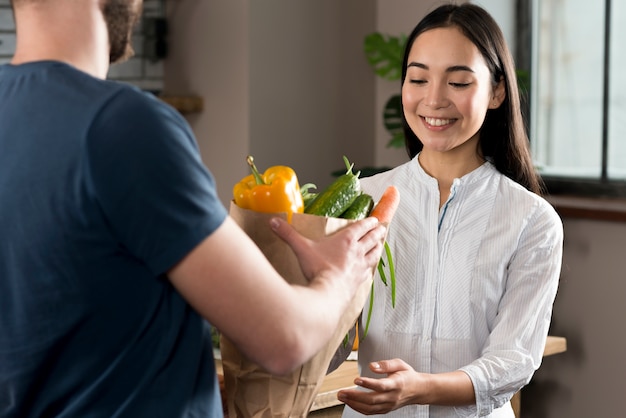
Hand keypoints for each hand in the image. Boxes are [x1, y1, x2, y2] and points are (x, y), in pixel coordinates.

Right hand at [270, 216, 385, 288]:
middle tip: (382, 228)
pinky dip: (371, 267)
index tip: (374, 219)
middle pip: (371, 239)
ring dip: (378, 247)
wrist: (328, 294)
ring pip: (374, 254)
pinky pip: (369, 271)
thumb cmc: (318, 269)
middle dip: (377, 232)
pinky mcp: (359, 281)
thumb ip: (288, 234)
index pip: (361, 227)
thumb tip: (274, 222)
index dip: (368, 222)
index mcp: (346, 241)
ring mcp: (360, 268)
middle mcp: (356, 252)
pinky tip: (370, 269)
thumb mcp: (301, 248)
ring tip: (380, 244)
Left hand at [337, 359, 475, 413]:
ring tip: (342, 397)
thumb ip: (385, 364)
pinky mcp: (386, 409)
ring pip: (370, 408)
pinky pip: (371, 412)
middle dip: (355, 396)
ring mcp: (389, 405)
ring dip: (354, 403)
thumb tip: (372, 366)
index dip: (368, 384)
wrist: (419, 390)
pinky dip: (359, 409)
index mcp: (397, 384)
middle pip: (372, 399)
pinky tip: (350, 403)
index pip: (381, 385)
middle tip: (341, 392)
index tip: (356, 379)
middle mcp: (392, 397)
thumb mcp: (400, 364)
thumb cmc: (407, 375)